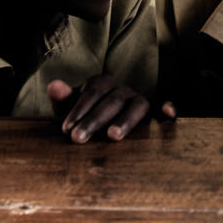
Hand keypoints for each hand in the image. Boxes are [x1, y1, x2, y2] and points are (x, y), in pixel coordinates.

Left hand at [47, 76, 174, 142]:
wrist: (102, 124)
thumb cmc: (85, 116)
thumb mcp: (71, 109)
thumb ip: (63, 99)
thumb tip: (53, 85)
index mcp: (103, 83)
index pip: (92, 92)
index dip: (79, 109)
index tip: (66, 129)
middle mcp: (123, 89)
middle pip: (112, 101)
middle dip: (94, 120)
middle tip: (78, 138)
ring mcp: (140, 100)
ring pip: (138, 105)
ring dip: (126, 120)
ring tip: (112, 136)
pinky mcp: (155, 113)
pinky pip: (165, 108)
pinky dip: (169, 107)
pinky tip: (167, 113)